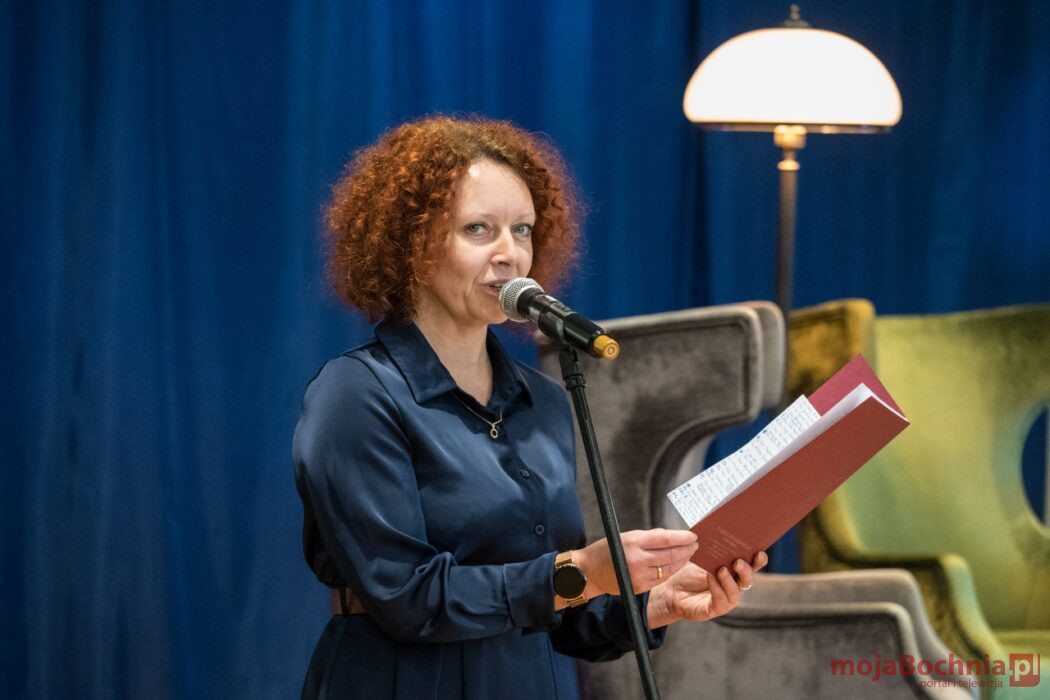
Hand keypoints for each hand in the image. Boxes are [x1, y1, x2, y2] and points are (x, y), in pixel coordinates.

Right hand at [574, 529, 698, 597]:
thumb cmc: (608, 549)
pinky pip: (660, 579)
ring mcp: (638, 576)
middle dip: (686, 549)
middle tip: (696, 544)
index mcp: (633, 542)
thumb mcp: (627, 537)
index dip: (682, 537)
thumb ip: (649, 537)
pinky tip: (676, 565)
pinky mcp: (639, 587)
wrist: (589, 572)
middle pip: (670, 554)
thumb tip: (672, 536)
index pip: (665, 539)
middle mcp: (637, 560)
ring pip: (668, 568)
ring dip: (682, 561)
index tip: (693, 535)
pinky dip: (671, 571)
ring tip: (690, 554)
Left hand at [646, 551, 767, 628]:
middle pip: (748, 578)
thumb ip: (713, 549)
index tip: (759, 551)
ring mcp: (727, 598)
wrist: (671, 590)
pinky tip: (711, 578)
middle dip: (746, 569)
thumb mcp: (702, 557)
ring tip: (721, 569)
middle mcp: (735, 585)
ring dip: (729, 579)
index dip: (759, 559)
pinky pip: (721, 599)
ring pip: (736, 590)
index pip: (752, 565)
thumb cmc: (688, 573)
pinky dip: (717, 587)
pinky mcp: (716, 608)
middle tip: (738, 560)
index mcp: (735, 570)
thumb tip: (720, 531)